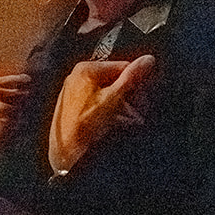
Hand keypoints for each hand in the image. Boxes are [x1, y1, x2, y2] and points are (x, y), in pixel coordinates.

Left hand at [49, 55, 156, 173]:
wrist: (67, 153)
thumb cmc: (86, 127)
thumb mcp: (115, 99)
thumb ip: (132, 77)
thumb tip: (146, 61)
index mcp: (86, 70)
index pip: (123, 67)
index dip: (136, 82)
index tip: (143, 96)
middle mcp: (76, 78)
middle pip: (114, 81)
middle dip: (129, 96)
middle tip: (137, 111)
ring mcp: (73, 94)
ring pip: (107, 95)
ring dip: (121, 107)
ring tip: (123, 121)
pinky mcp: (73, 109)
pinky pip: (96, 106)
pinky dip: (107, 114)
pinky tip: (111, 126)